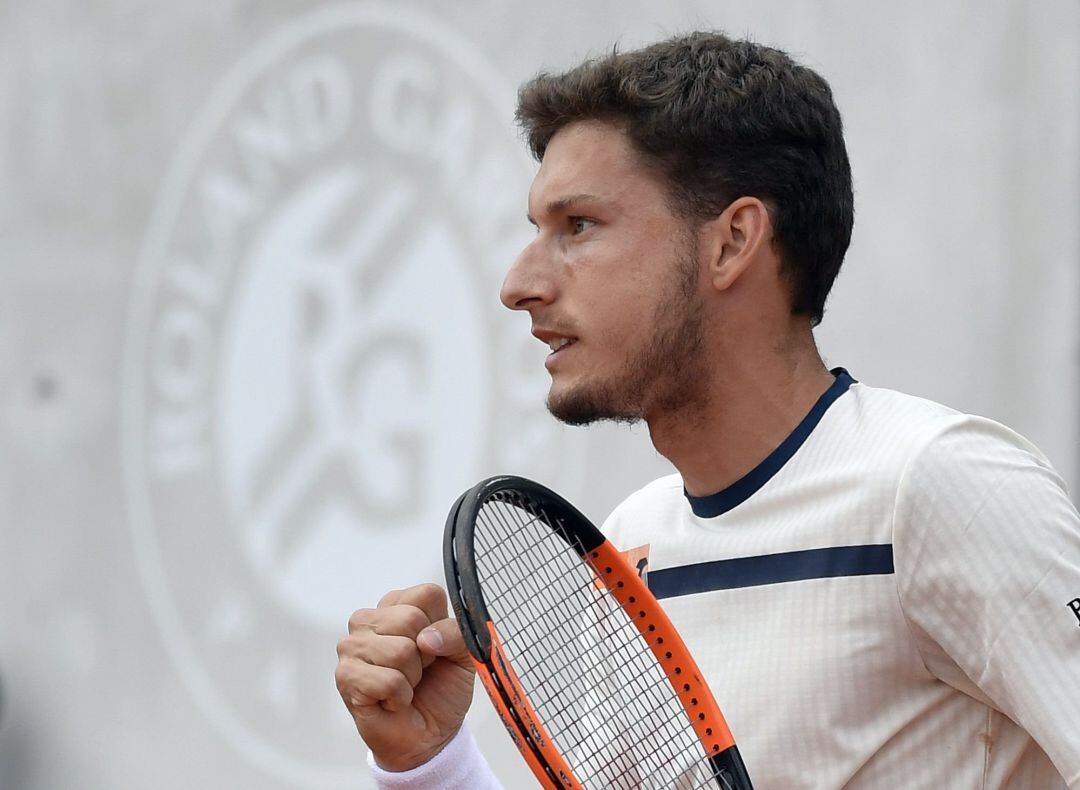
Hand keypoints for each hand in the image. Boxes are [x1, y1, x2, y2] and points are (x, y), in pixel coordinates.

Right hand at [336, 583, 475, 770]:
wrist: (428, 736)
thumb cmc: (440, 690)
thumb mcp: (463, 655)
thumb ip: (456, 633)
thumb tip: (426, 638)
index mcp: (397, 605)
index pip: (427, 594)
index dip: (440, 625)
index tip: (435, 648)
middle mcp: (369, 620)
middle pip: (411, 619)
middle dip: (425, 654)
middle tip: (418, 671)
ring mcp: (352, 646)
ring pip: (400, 650)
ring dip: (412, 678)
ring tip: (405, 685)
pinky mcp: (345, 676)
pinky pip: (389, 680)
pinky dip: (400, 697)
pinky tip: (392, 701)